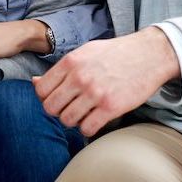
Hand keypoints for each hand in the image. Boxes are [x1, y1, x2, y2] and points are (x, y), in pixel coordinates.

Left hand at [33, 27, 179, 136]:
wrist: (147, 55)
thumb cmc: (113, 54)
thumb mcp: (83, 52)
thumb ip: (60, 69)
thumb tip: (35, 82)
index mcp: (70, 62)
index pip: (41, 89)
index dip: (45, 97)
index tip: (55, 98)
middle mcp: (79, 77)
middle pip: (51, 107)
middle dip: (57, 111)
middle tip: (68, 108)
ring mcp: (94, 93)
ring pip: (67, 120)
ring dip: (72, 121)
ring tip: (82, 114)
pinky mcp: (111, 107)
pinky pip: (87, 128)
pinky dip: (87, 128)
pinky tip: (93, 119)